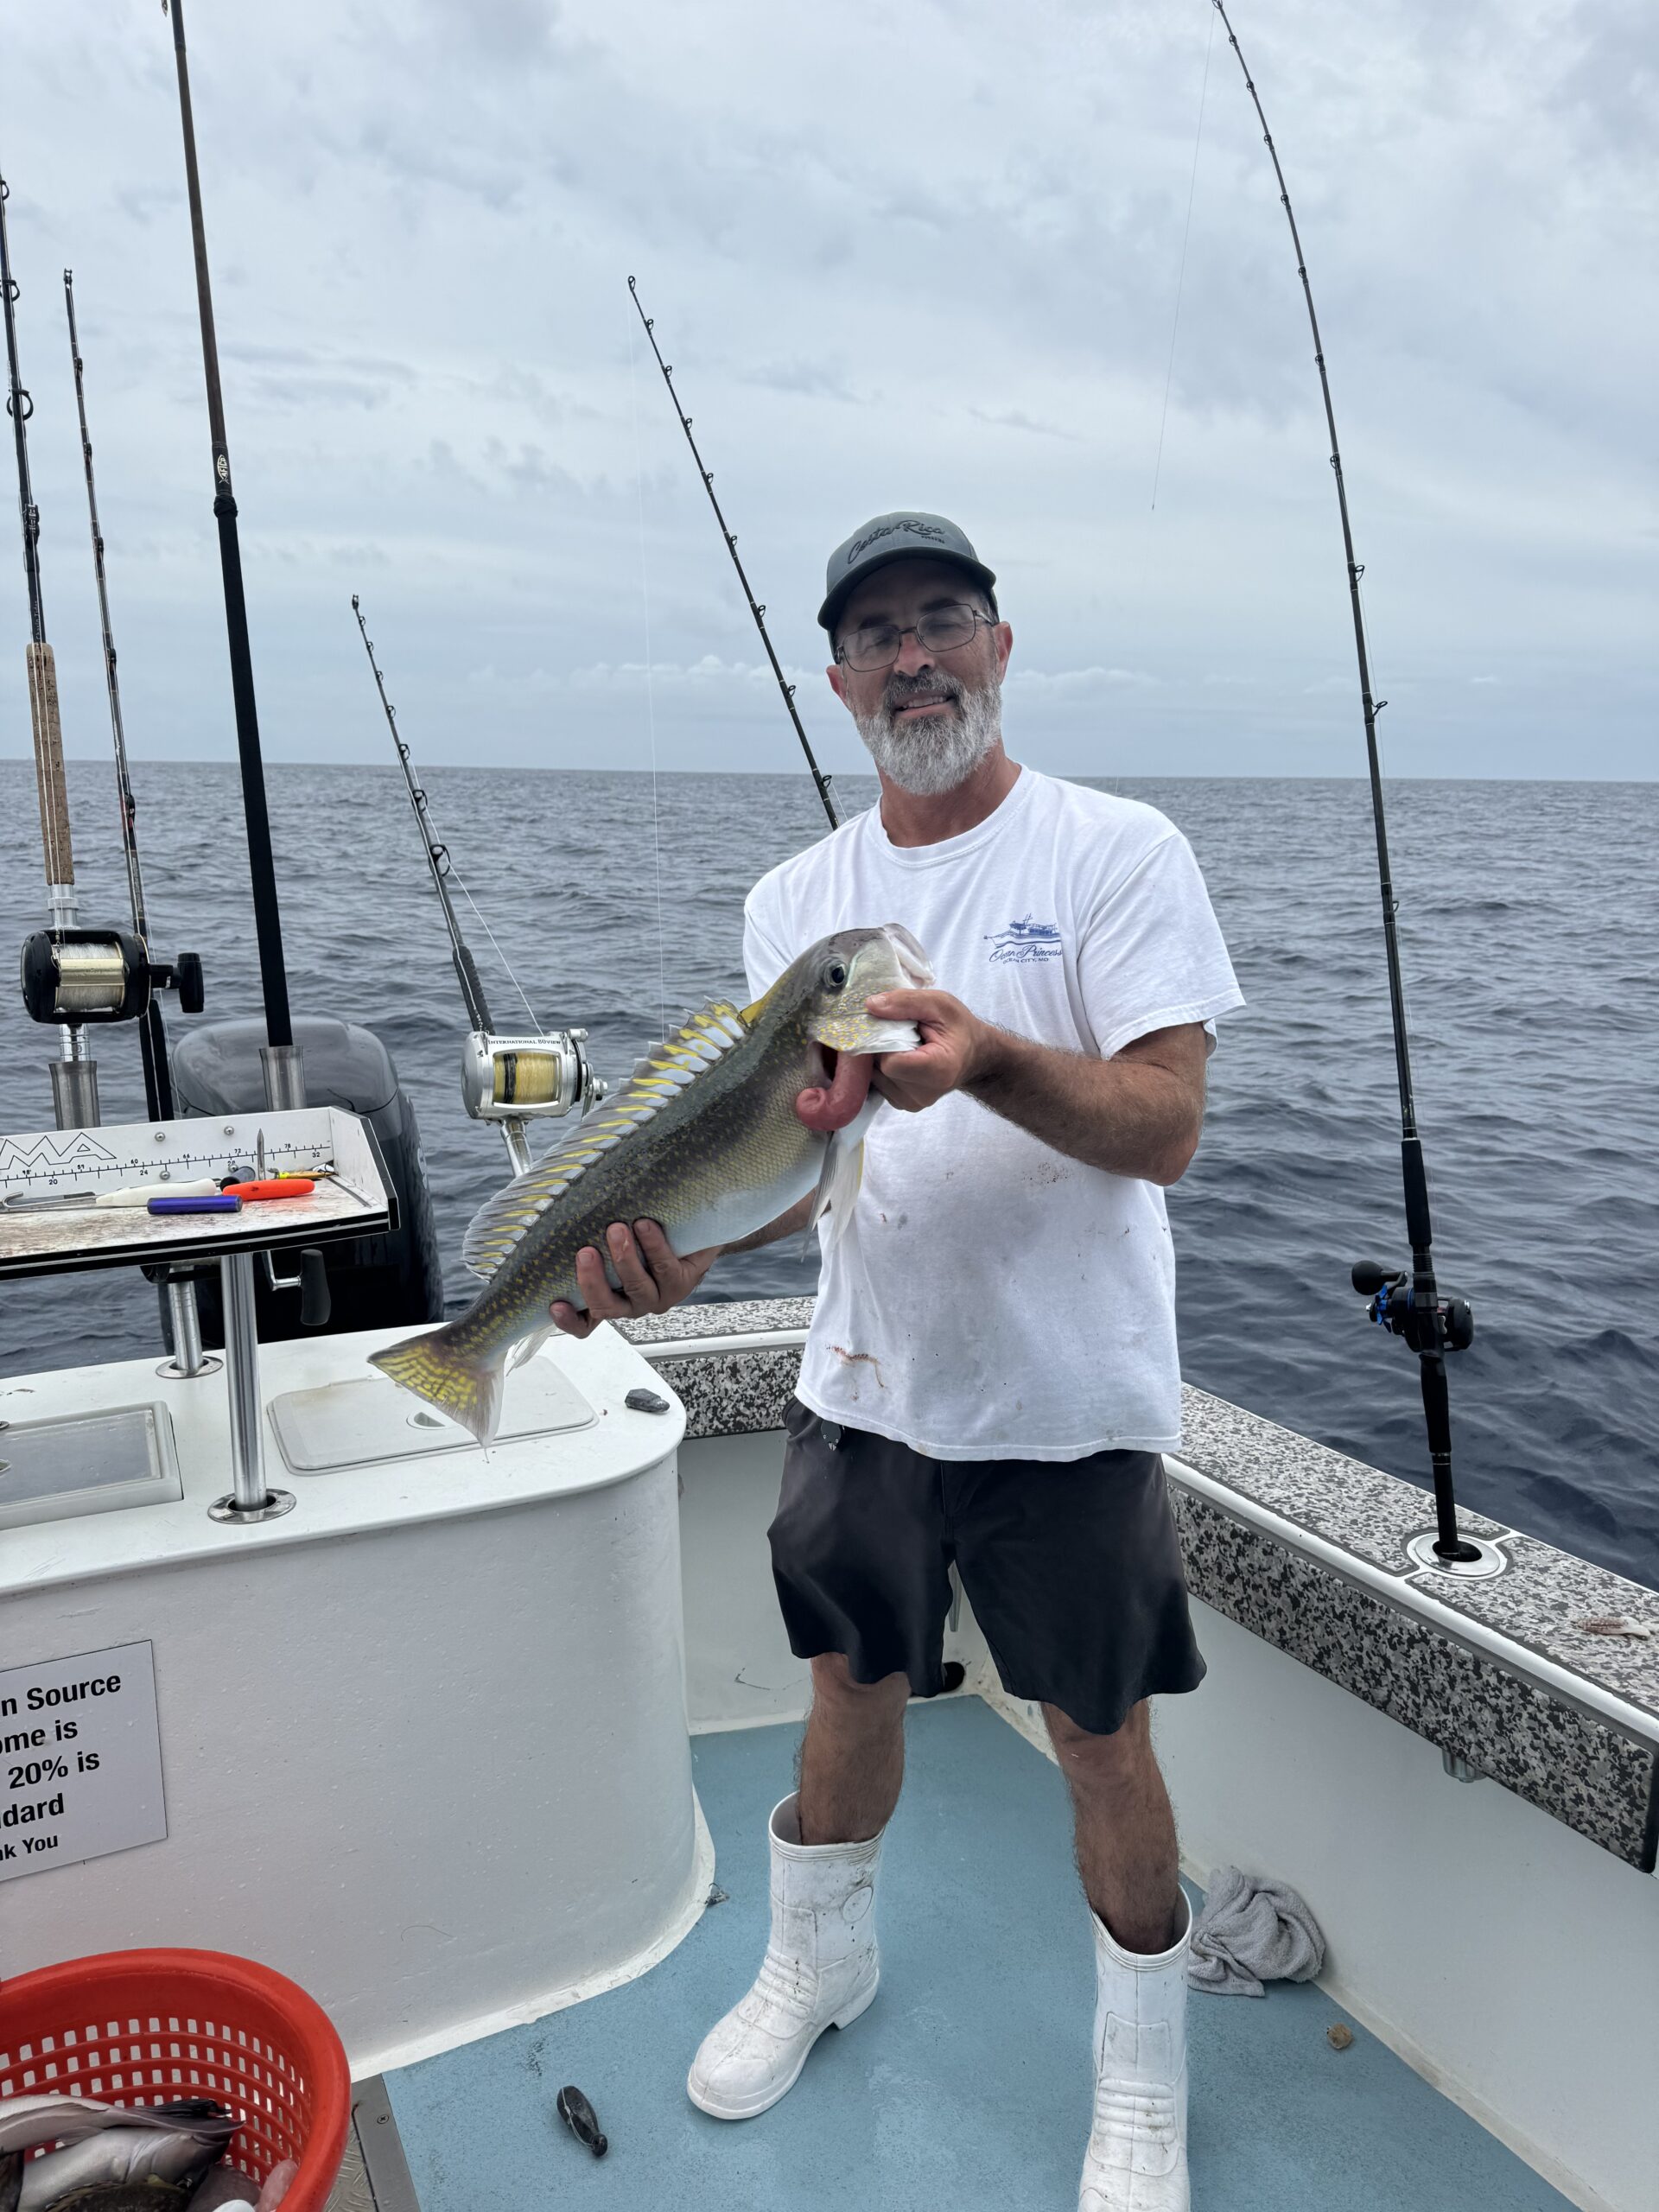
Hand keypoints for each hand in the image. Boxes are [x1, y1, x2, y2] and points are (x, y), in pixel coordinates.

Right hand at [549, 1219, 718, 1338]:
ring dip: (624, 1258)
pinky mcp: (681, 1283)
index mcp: (610, 1299)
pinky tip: (645, 1226)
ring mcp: (657, 1296)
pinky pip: (665, 1269)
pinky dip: (654, 1246)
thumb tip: (564, 1214)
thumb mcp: (611, 1241)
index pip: (584, 1323)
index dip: (569, 1320)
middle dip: (592, 1281)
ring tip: (617, 1229)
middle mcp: (631, 1303)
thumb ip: (590, 1238)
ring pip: (637, 1287)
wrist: (690, 1232)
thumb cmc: (643, 1238)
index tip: (556, 1304)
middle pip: (606, 1306)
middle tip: (586, 1253)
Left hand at [863, 987, 1000, 1113]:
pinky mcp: (904, 1105)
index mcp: (938, 1070)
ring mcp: (913, 1103)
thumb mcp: (938, 1003)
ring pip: (876, 1077)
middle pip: (881, 1069)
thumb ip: (905, 1001)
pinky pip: (880, 1083)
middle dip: (883, 1047)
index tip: (896, 1026)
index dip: (886, 1041)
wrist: (974, 1056)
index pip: (890, 1062)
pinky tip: (902, 1058)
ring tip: (904, 1046)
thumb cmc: (959, 1027)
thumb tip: (870, 1005)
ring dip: (883, 1057)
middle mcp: (925, 1094)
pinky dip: (885, 1068)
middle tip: (901, 1034)